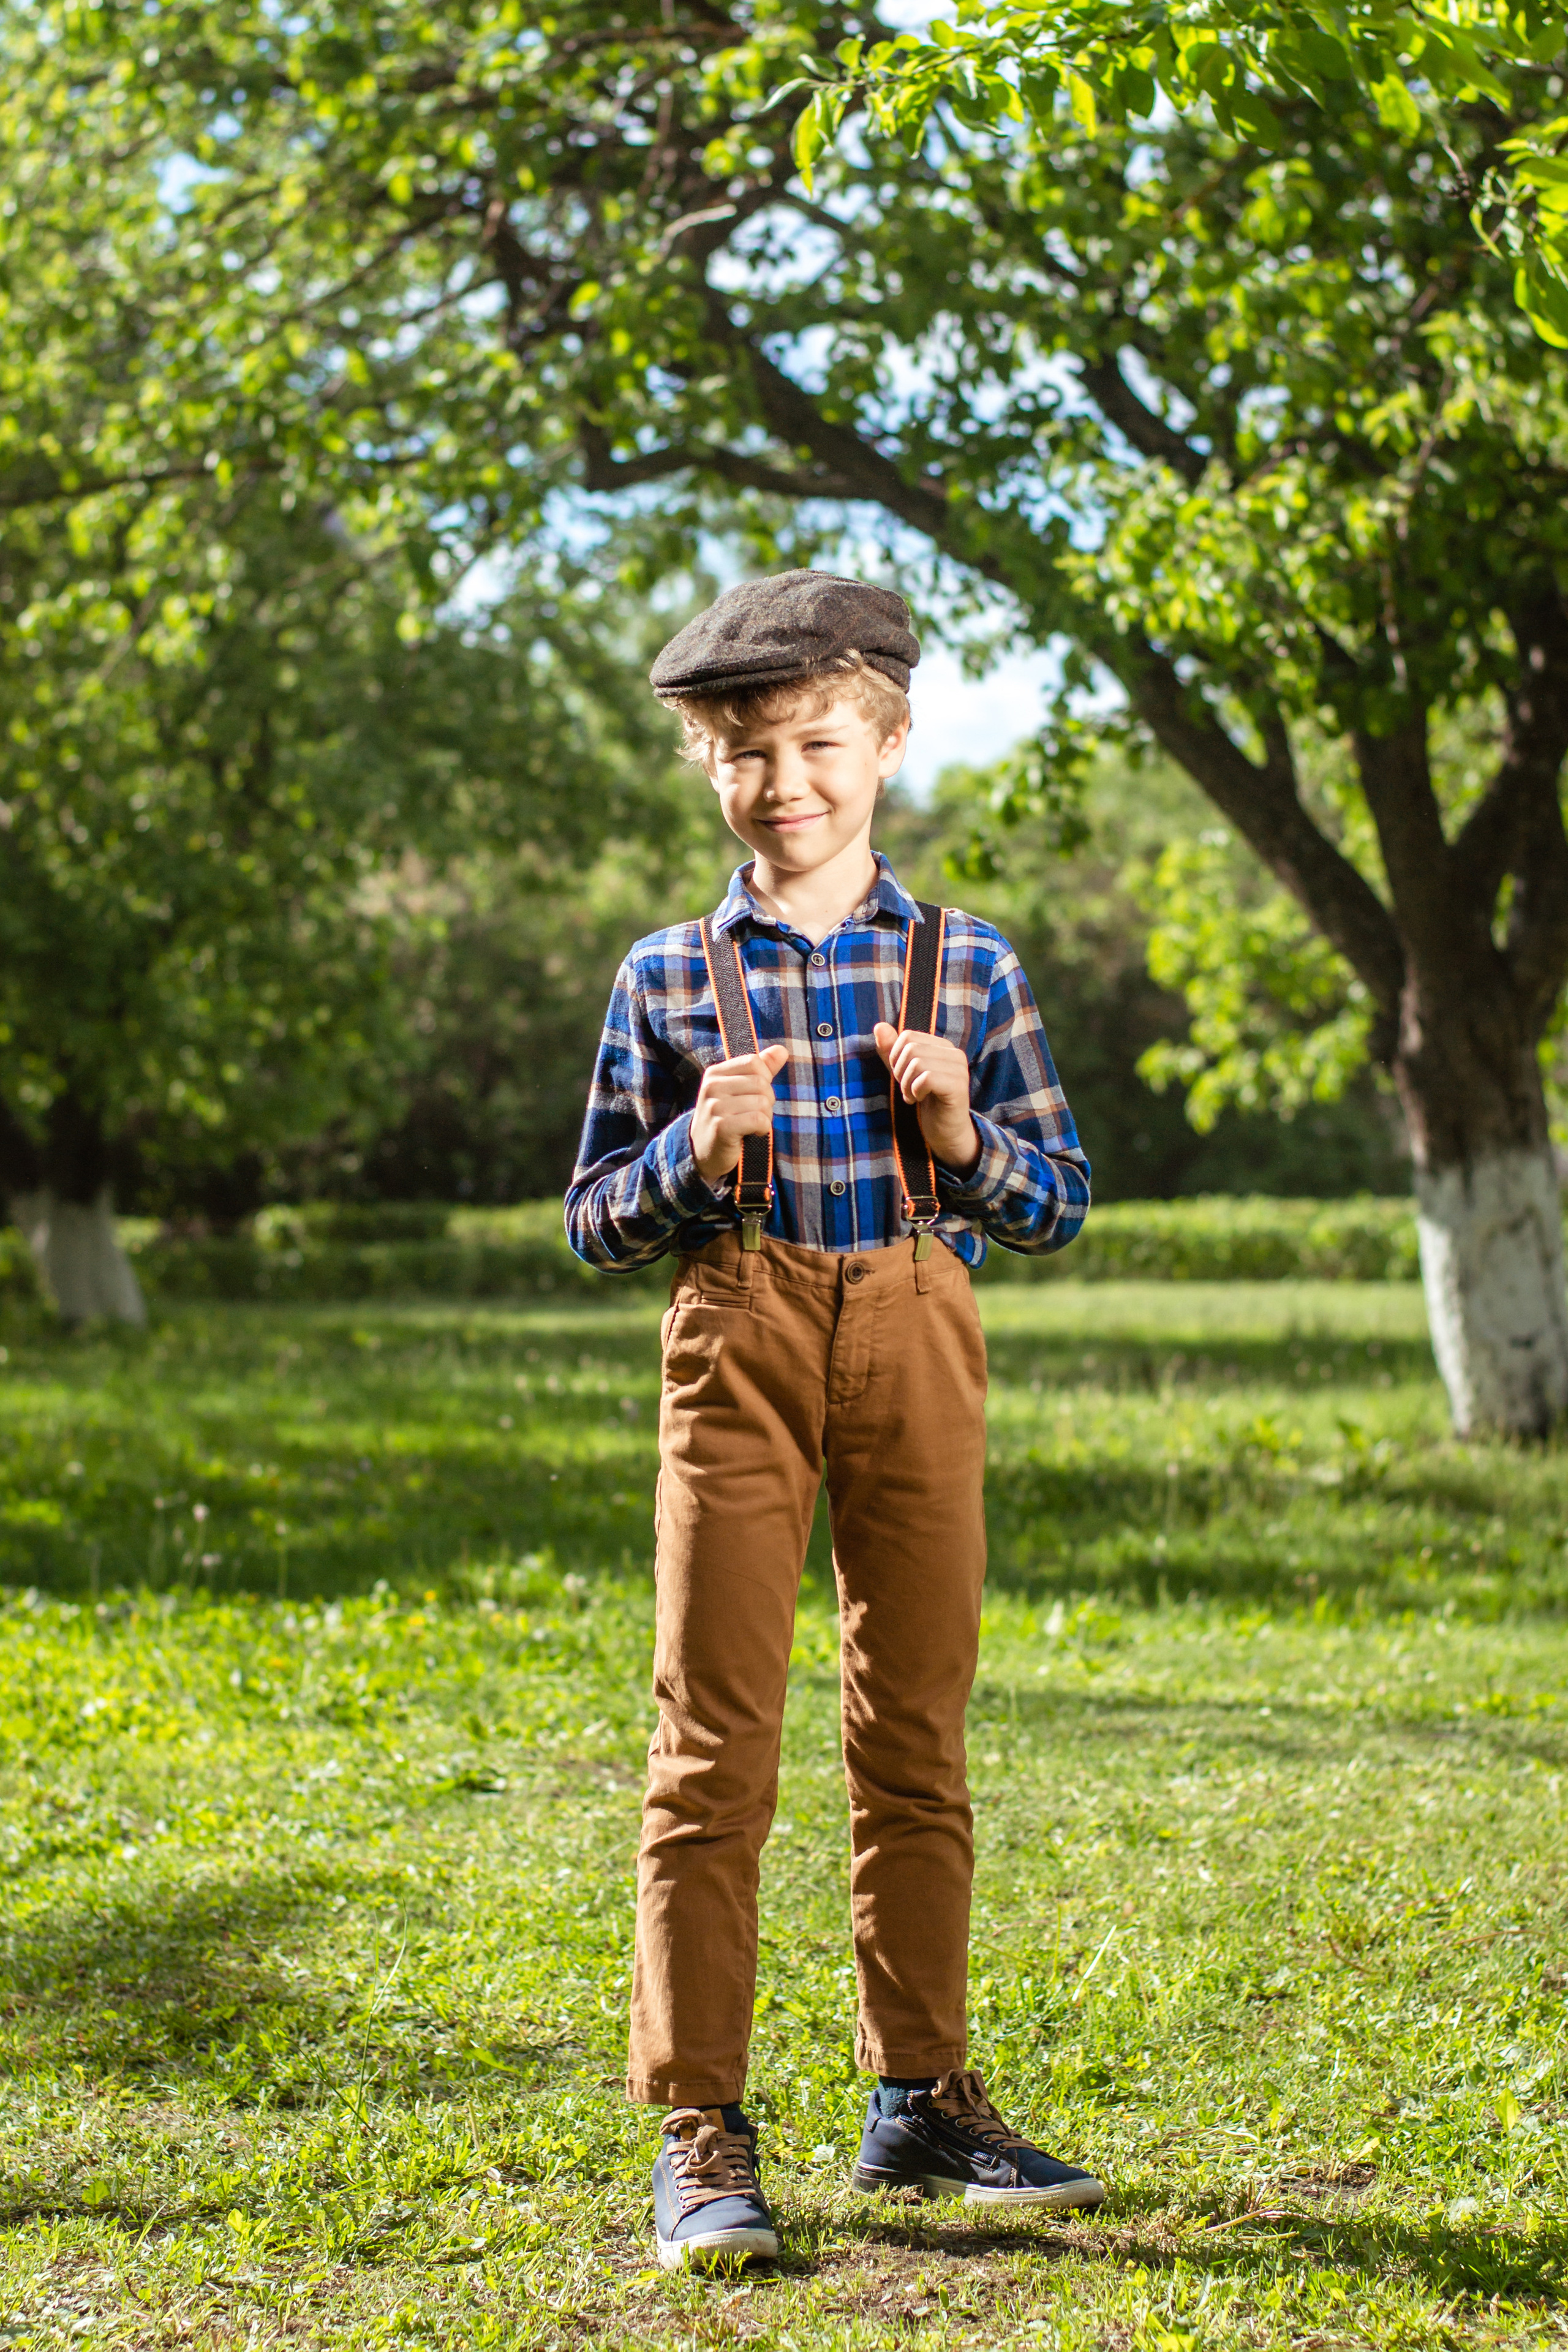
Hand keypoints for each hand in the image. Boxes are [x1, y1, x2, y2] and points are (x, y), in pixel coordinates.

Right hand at [690, 1045, 789, 1184]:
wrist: (703, 1152)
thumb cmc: (726, 1119)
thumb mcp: (740, 1091)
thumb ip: (761, 1069)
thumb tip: (782, 1050)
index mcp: (715, 1073)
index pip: (754, 1062)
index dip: (764, 1079)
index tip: (755, 1095)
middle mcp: (712, 1086)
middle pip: (760, 1083)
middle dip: (767, 1101)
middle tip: (755, 1114)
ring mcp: (715, 1107)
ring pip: (762, 1102)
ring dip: (765, 1117)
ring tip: (752, 1125)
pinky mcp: (721, 1127)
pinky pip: (757, 1119)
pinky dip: (763, 1128)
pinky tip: (753, 1133)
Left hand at [873, 1023, 979, 1175]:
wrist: (945, 1133)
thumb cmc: (925, 1103)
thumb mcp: (903, 1074)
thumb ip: (891, 1051)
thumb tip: (879, 1026)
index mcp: (942, 1046)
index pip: (907, 1036)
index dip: (896, 1058)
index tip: (903, 1078)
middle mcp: (954, 1053)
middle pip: (911, 1048)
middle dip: (900, 1072)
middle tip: (908, 1090)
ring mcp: (959, 1068)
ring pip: (917, 1062)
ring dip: (907, 1084)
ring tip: (913, 1096)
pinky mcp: (958, 1085)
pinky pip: (926, 1078)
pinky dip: (916, 1091)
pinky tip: (920, 1100)